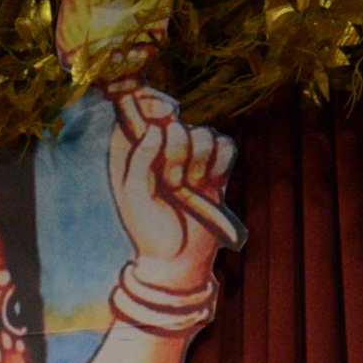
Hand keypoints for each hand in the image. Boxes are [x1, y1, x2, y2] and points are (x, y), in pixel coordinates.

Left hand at [106, 83, 233, 279]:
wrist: (177, 259)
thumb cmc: (148, 230)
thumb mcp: (136, 195)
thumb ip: (141, 160)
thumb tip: (156, 128)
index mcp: (138, 154)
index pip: (144, 112)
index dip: (155, 104)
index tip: (166, 113)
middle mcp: (165, 151)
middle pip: (180, 125)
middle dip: (177, 152)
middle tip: (170, 183)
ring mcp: (192, 158)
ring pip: (204, 134)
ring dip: (198, 162)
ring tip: (187, 189)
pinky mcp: (216, 168)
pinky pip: (226, 145)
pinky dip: (219, 163)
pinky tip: (209, 184)